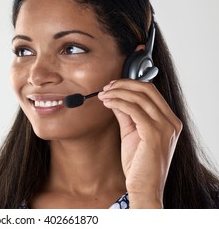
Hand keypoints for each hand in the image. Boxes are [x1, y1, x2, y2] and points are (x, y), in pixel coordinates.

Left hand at [98, 79, 181, 207]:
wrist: (144, 188)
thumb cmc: (139, 164)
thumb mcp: (132, 133)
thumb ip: (127, 115)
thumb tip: (116, 98)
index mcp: (169, 121)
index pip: (152, 92)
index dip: (130, 84)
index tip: (112, 86)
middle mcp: (171, 122)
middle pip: (147, 90)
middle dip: (124, 84)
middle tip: (106, 87)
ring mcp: (165, 127)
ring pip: (140, 97)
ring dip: (118, 92)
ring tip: (103, 95)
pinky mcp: (154, 134)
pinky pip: (134, 109)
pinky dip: (118, 102)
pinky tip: (107, 102)